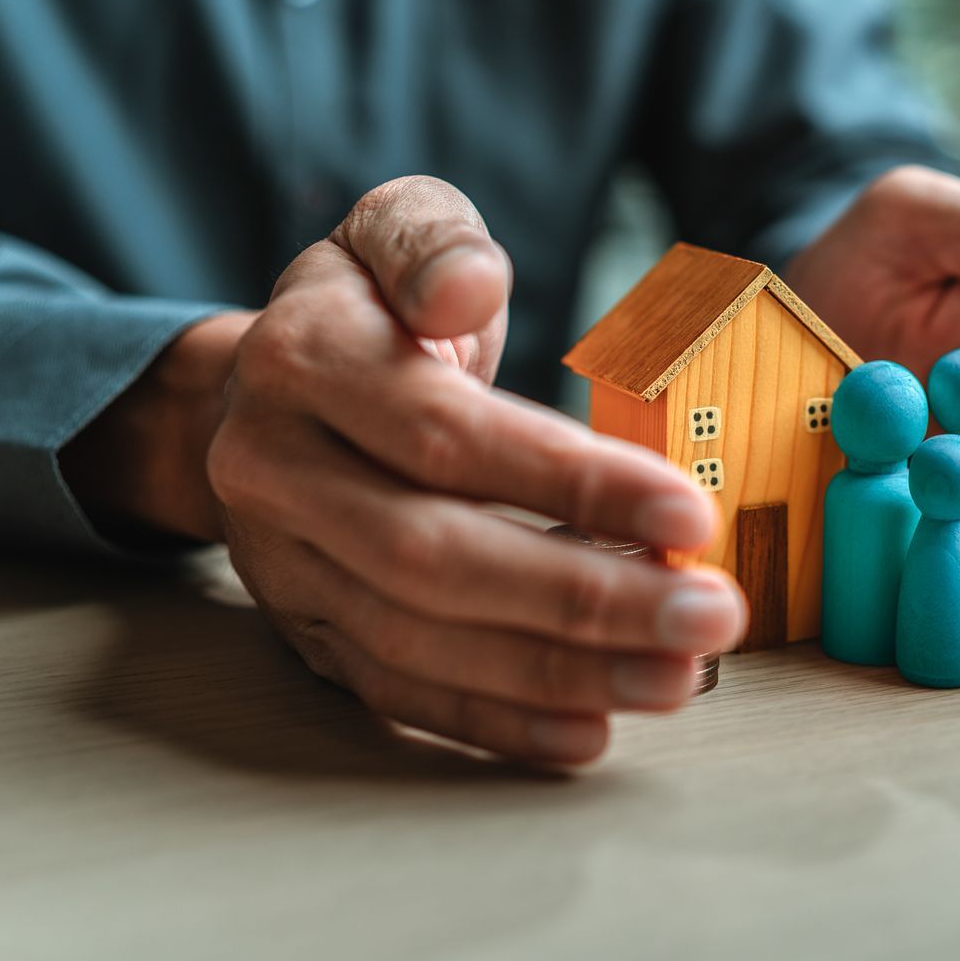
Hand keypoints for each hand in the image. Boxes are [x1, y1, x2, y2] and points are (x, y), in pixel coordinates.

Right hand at [68, 177, 747, 764]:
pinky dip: (497, 721)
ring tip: (677, 677)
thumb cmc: (364, 308)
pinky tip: (589, 729)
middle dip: (583, 599)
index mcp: (303, 362)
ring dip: (558, 672)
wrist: (251, 394)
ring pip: (419, 641)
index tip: (687, 514)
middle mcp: (276, 472)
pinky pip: (400, 693)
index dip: (568, 481)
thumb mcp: (391, 231)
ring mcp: (285, 565)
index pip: (443, 436)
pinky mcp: (307, 631)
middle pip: (433, 556)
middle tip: (707, 617)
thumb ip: (433, 241)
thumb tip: (467, 287)